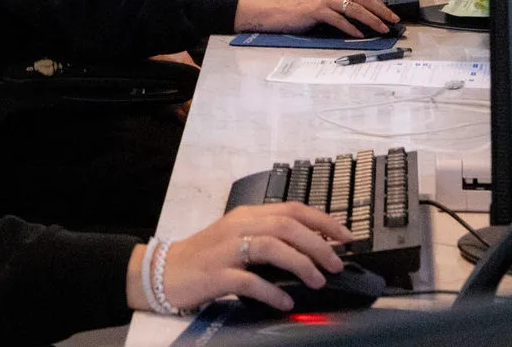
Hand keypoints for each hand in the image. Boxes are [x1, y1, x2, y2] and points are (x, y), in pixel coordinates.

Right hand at [127, 203, 351, 312]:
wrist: (165, 272)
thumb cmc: (206, 257)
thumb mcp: (238, 239)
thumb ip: (269, 238)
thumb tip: (312, 250)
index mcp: (246, 215)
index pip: (291, 209)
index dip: (322, 220)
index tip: (346, 236)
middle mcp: (237, 227)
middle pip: (286, 225)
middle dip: (317, 244)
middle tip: (336, 264)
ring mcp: (225, 250)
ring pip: (271, 246)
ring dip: (300, 263)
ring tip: (317, 281)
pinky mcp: (216, 274)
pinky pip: (249, 280)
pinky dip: (272, 291)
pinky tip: (285, 301)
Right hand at [235, 0, 397, 36]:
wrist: (281, 13)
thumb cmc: (304, 11)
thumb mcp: (327, 4)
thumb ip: (344, 6)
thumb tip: (367, 17)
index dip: (380, 3)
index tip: (391, 14)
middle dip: (381, 11)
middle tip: (393, 21)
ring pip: (354, 8)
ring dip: (371, 20)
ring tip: (381, 29)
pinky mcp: (318, 10)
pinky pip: (339, 19)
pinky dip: (351, 28)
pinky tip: (359, 34)